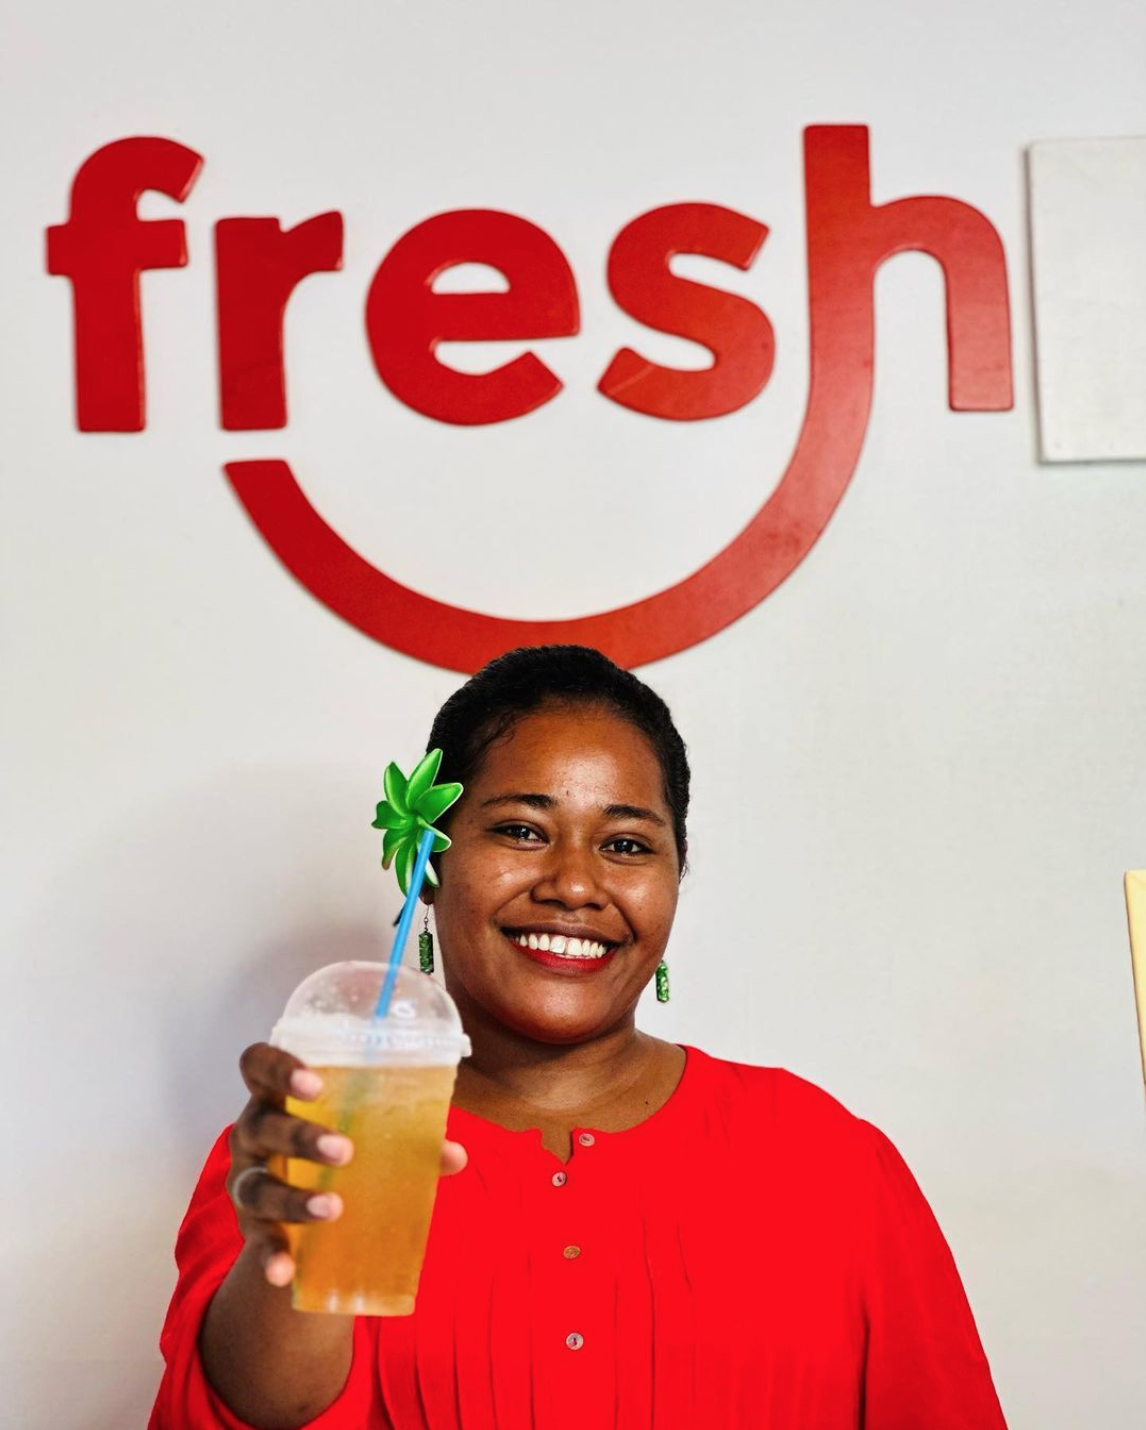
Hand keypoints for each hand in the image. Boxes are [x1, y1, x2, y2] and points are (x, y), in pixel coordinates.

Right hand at [228, 1042, 467, 1286]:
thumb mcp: (368, 1135)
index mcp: (281, 1094)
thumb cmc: (344, 1146)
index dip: (279, 1068)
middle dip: (301, 1136)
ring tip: (333, 1209)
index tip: (315, 1083)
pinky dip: (270, 1256)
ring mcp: (248, 1178)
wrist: (310, 1209)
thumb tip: (455, 1154)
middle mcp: (254, 1131)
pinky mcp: (252, 1224)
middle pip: (261, 1124)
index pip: (259, 1064)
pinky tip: (284, 1272)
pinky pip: (256, 1240)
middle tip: (346, 1150)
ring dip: (293, 1198)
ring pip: (256, 1184)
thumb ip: (408, 1139)